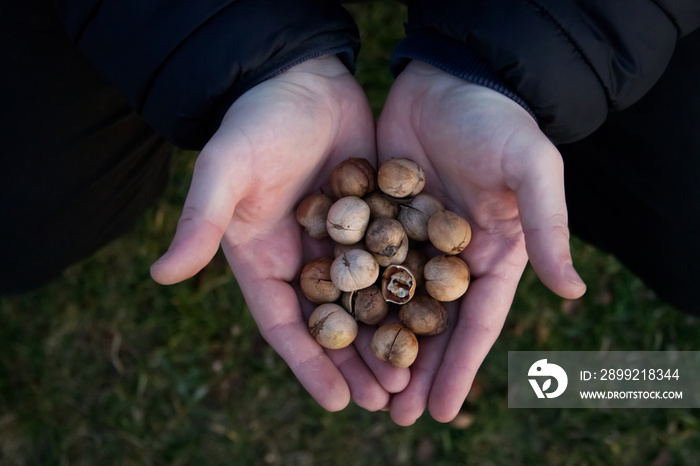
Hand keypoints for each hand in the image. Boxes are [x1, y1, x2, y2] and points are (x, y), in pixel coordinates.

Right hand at [150, 56, 408, 411]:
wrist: (299, 77)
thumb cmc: (254, 122)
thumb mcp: (225, 171)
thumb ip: (199, 221)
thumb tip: (160, 274)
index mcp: (265, 260)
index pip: (287, 325)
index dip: (310, 365)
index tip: (339, 403)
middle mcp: (305, 260)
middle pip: (333, 323)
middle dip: (358, 363)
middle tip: (389, 399)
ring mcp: (344, 242)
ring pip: (370, 300)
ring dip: (391, 336)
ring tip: (416, 373)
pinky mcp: (376, 218)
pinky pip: (397, 260)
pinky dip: (415, 288)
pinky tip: (441, 312)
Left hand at [376, 61, 586, 424]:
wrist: (449, 76)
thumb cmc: (499, 121)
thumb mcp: (532, 170)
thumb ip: (548, 229)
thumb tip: (573, 292)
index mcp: (489, 255)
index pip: (475, 323)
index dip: (459, 368)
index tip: (441, 411)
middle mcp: (447, 256)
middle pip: (428, 324)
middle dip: (413, 370)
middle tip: (392, 416)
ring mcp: (408, 239)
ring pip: (389, 302)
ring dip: (375, 344)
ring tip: (358, 386)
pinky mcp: (375, 217)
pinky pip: (359, 262)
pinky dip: (346, 295)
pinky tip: (327, 324)